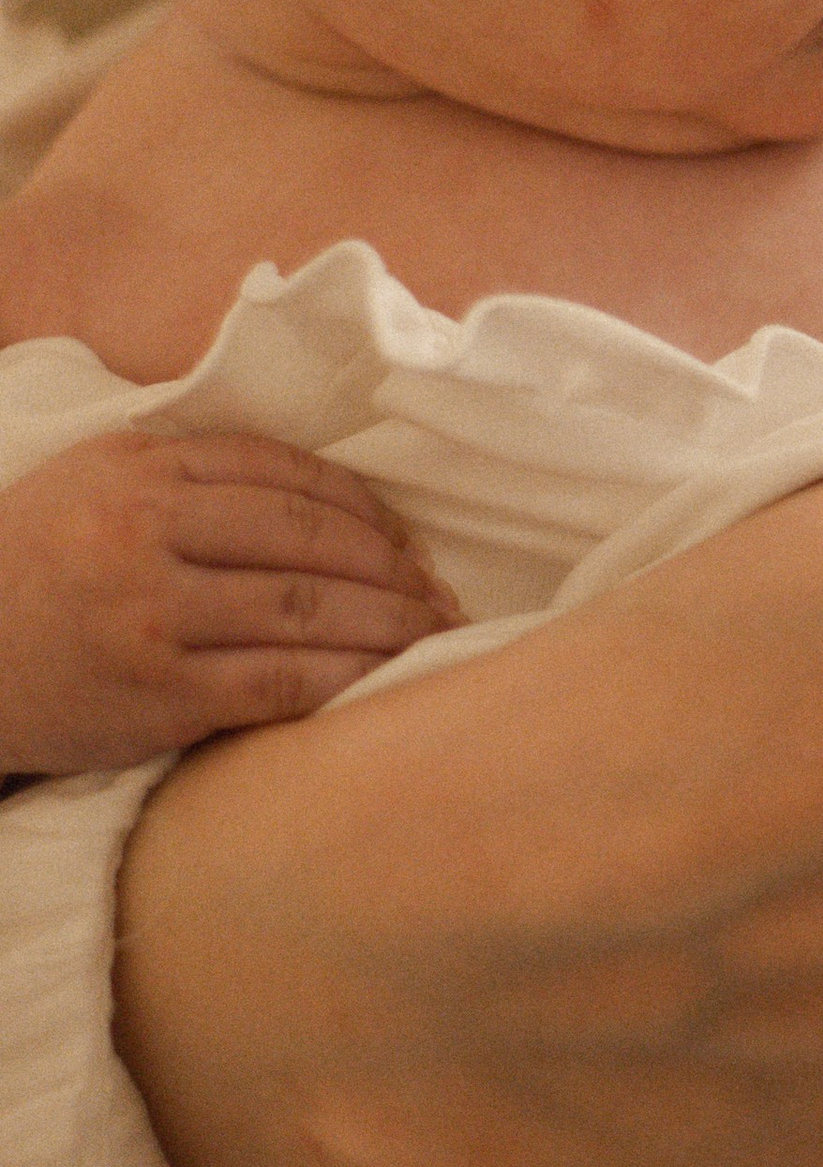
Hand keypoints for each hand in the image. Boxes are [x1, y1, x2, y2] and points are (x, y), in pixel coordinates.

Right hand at [0, 426, 455, 771]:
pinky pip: (281, 682)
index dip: (362, 503)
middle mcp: (144, 532)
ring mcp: (153, 617)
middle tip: (437, 589)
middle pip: (309, 538)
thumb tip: (319, 484)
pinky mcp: (159, 696)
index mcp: (136, 469)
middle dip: (391, 566)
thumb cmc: (30, 570)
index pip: (283, 471)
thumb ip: (185, 470)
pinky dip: (346, 679)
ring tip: (433, 631)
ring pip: (308, 610)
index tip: (403, 533)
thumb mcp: (89, 482)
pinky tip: (384, 680)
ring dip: (389, 623)